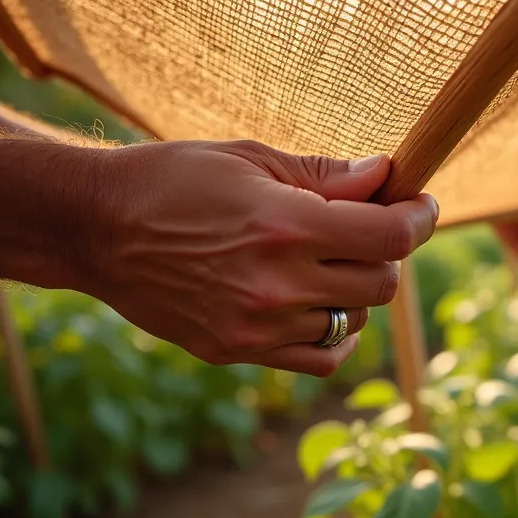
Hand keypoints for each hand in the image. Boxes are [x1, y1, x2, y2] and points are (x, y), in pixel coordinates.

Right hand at [88, 141, 438, 376]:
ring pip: (355, 320)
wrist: (95, 229)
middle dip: (388, 251)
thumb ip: (327, 176)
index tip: (422, 206)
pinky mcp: (238, 351)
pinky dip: (338, 335)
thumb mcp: (253, 160)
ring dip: (358, 289)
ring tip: (330, 260)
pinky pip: (321, 357)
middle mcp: (276, 283)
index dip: (420, 218)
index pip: (390, 236)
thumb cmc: (175, 178)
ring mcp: (257, 326)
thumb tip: (387, 178)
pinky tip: (325, 306)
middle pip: (382, 282)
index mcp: (284, 226)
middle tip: (370, 228)